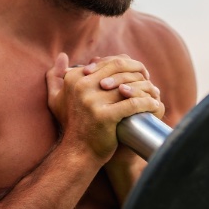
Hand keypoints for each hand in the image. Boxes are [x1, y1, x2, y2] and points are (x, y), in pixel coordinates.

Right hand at [45, 53, 163, 163]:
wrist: (77, 153)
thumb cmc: (72, 125)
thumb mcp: (57, 98)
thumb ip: (55, 76)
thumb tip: (62, 55)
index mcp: (75, 78)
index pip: (108, 62)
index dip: (126, 64)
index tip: (138, 71)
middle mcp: (81, 86)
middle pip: (119, 70)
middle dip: (138, 71)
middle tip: (148, 79)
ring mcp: (92, 101)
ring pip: (128, 86)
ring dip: (145, 87)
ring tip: (154, 92)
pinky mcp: (105, 116)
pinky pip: (132, 104)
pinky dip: (146, 103)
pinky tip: (154, 104)